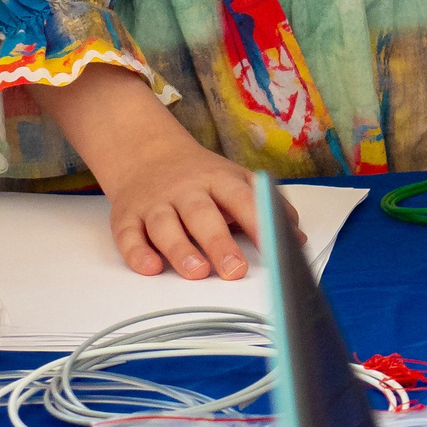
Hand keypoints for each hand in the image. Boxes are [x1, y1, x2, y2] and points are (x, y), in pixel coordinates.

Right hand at [24, 65, 268, 279]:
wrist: (147, 153)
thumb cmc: (202, 178)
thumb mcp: (236, 181)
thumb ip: (267, 208)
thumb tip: (298, 237)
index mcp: (218, 179)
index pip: (242, 199)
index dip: (260, 222)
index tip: (277, 248)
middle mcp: (186, 190)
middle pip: (202, 214)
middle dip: (219, 242)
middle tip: (235, 270)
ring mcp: (155, 203)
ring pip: (165, 225)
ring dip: (180, 249)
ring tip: (197, 272)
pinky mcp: (128, 217)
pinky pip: (129, 235)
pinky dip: (137, 253)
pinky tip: (150, 268)